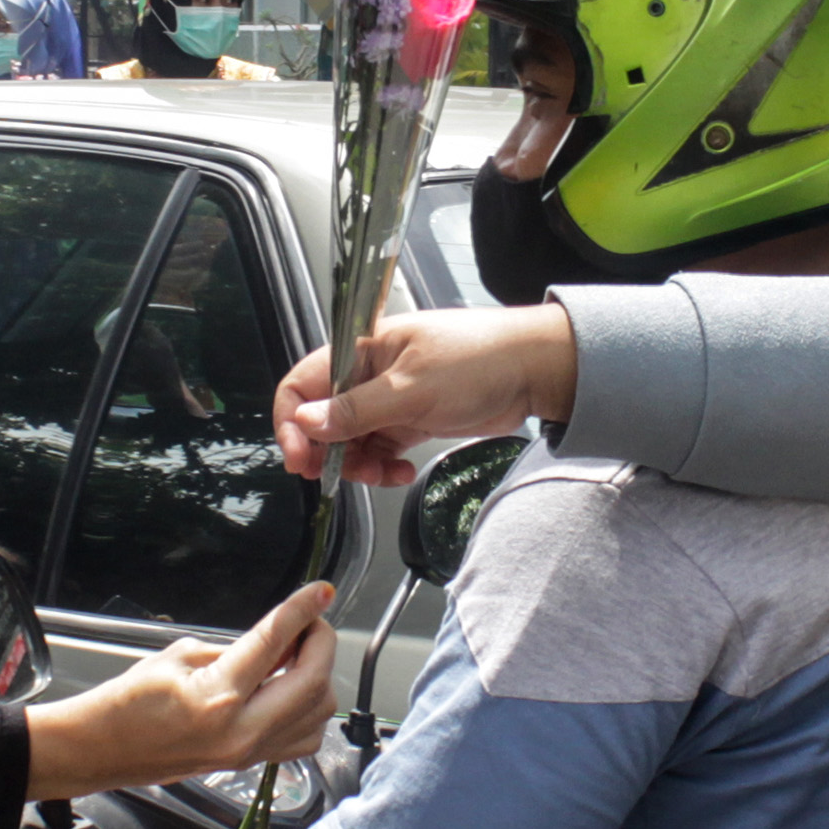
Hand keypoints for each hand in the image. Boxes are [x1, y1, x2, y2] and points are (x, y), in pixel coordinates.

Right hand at [24, 580, 336, 797]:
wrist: (102, 749)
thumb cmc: (128, 703)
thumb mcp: (178, 657)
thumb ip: (234, 649)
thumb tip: (277, 639)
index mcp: (217, 697)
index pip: (275, 643)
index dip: (302, 611)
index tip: (320, 592)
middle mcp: (240, 731)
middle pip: (313, 683)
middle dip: (320, 644)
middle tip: (309, 623)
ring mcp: (248, 752)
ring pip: (316, 714)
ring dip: (317, 678)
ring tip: (296, 657)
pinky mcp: (249, 763)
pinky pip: (303, 738)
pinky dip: (308, 710)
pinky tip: (289, 691)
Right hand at [272, 307, 578, 487]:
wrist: (534, 370)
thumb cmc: (478, 360)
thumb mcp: (412, 388)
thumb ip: (357, 410)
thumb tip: (307, 423)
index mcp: (360, 350)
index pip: (303, 384)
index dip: (294, 421)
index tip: (300, 457)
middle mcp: (368, 374)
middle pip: (323, 418)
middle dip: (326, 451)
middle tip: (332, 478)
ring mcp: (389, 399)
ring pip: (351, 440)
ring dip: (357, 464)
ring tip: (380, 475)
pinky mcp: (410, 419)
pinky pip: (380, 448)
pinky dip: (383, 466)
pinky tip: (400, 471)